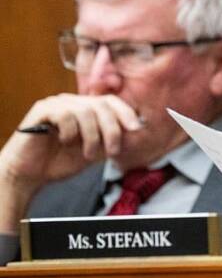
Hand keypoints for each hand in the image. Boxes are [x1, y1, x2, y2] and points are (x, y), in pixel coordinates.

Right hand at [0, 93, 141, 230]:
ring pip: (86, 110)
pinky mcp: (41, 110)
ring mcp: (57, 104)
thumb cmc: (60, 162)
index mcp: (86, 109)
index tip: (137, 128)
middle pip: (102, 105)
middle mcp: (73, 102)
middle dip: (113, 129)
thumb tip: (137, 132)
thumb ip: (112, 141)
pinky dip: (70, 132)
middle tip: (113, 151)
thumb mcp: (94, 152)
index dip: (126, 113)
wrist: (29, 175)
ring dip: (92, 136)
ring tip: (88, 154)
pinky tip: (65, 142)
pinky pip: (65, 114)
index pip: (111, 102)